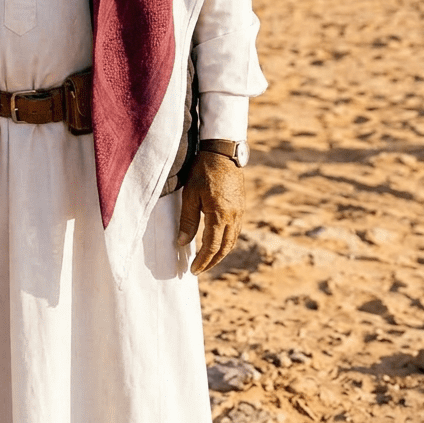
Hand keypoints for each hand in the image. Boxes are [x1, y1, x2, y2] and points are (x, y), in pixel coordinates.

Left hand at [177, 151, 243, 273]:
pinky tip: (218, 242)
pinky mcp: (241, 206)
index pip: (212, 247)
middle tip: (200, 269)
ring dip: (221, 253)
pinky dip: (227, 242)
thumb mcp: (190, 194)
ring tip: (208, 260)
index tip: (194, 270)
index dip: (203, 261)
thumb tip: (182, 243)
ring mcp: (240, 212)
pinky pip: (235, 231)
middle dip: (212, 261)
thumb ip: (188, 220)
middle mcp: (233, 217)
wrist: (223, 152)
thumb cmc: (203, 170)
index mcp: (220, 215)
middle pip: (224, 248)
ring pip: (232, 241)